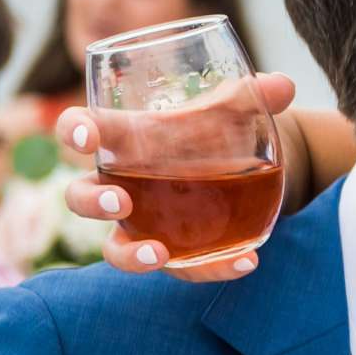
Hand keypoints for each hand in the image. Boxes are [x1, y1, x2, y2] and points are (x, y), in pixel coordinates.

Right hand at [52, 71, 297, 280]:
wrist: (248, 165)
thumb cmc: (217, 129)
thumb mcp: (234, 109)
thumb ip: (253, 95)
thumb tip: (283, 86)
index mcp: (127, 139)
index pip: (82, 128)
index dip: (72, 130)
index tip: (82, 137)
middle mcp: (123, 184)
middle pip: (80, 196)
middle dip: (92, 202)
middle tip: (121, 202)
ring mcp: (144, 223)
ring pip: (115, 247)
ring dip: (130, 254)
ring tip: (158, 253)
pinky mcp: (176, 251)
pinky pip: (184, 268)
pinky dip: (212, 269)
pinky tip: (246, 261)